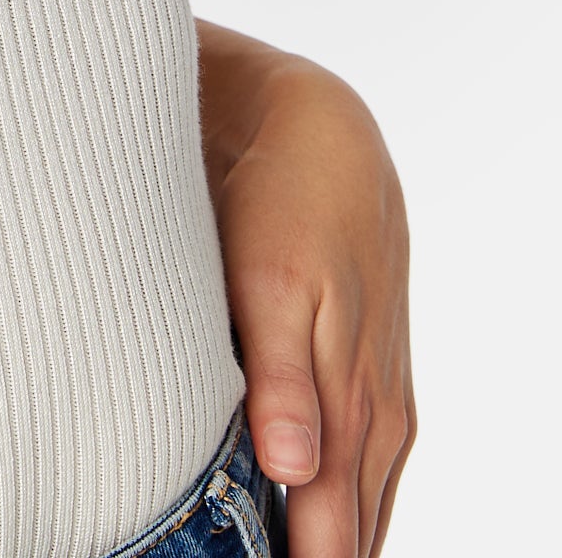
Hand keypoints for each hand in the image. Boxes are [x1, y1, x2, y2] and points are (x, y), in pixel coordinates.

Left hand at [197, 22, 415, 557]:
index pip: (330, 536)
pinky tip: (311, 523)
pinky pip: (361, 472)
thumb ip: (281, 382)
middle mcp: (376, 418)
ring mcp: (380, 402)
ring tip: (278, 555)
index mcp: (351, 406)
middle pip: (350, 533)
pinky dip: (342, 507)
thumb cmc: (282, 206)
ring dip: (331, 539)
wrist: (319, 134)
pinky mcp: (371, 381)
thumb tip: (295, 473)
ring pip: (360, 507)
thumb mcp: (270, 288)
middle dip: (313, 557)